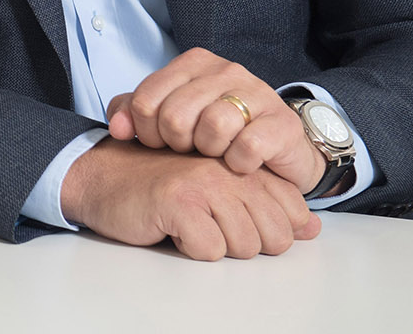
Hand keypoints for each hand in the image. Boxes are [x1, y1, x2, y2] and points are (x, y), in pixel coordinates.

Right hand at [61, 138, 321, 260]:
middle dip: (245, 244)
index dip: (269, 231)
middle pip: (274, 236)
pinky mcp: (179, 202)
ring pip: (246, 246)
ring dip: (216, 247)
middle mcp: (228, 167)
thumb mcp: (219, 191)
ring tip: (189, 225)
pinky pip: (210, 250)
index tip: (233, 221)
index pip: (292, 211)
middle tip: (209, 227)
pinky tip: (172, 228)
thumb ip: (268, 204)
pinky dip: (191, 249)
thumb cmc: (158, 185)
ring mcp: (204, 182)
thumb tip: (313, 229)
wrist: (100, 177)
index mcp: (241, 162)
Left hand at [106, 47, 323, 193]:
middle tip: (191, 151)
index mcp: (193, 63)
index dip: (147, 132)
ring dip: (209, 151)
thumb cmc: (216, 133)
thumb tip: (117, 128)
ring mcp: (257, 92)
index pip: (146, 99)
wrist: (276, 150)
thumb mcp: (172, 117)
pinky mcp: (282, 123)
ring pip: (213, 126)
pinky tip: (240, 163)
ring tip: (216, 153)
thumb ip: (135, 114)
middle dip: (177, 144)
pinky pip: (247, 147)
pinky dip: (239, 163)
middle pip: (175, 115)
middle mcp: (226, 70)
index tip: (162, 143)